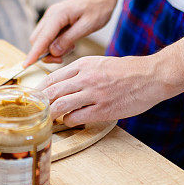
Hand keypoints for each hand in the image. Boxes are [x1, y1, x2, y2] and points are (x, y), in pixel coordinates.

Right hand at [23, 0, 115, 65]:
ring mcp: (51, 17)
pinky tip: (70, 42)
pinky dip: (55, 44)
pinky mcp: (54, 21)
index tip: (26, 65)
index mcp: (58, 15)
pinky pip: (49, 37)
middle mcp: (51, 15)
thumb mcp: (87, 26)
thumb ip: (69, 39)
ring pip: (42, 40)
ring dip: (52, 49)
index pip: (41, 38)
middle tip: (64, 57)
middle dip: (46, 53)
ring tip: (71, 46)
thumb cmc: (97, 8)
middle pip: (37, 40)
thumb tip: (53, 51)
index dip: (34, 53)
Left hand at [40, 54, 160, 125]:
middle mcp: (86, 77)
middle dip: (40, 103)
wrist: (150, 76)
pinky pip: (77, 117)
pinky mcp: (103, 109)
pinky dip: (69, 121)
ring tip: (48, 119)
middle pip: (53, 91)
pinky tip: (69, 121)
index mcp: (84, 64)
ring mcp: (94, 94)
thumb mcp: (100, 63)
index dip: (40, 89)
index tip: (33, 97)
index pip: (53, 77)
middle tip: (35, 111)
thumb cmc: (127, 70)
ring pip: (61, 105)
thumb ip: (82, 71)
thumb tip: (64, 83)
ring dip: (52, 114)